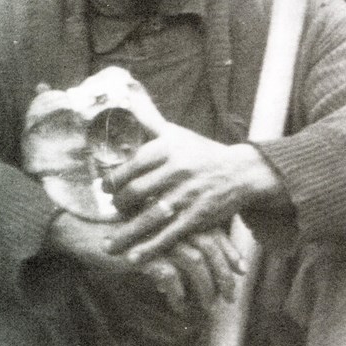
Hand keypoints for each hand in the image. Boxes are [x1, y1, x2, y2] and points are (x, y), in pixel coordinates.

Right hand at [49, 213, 243, 312]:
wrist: (80, 225)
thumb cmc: (118, 226)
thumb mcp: (151, 227)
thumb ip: (175, 233)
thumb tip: (200, 257)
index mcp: (176, 212)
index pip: (213, 231)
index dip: (230, 252)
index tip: (241, 270)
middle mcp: (171, 221)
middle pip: (211, 247)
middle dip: (224, 274)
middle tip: (230, 296)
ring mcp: (157, 236)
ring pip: (196, 263)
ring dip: (205, 288)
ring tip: (208, 307)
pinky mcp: (141, 253)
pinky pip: (168, 277)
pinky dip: (176, 293)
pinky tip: (178, 305)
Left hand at [104, 123, 283, 261]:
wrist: (240, 171)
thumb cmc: (200, 151)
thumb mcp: (175, 132)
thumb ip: (148, 116)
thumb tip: (126, 88)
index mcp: (169, 147)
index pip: (133, 163)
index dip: (113, 179)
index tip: (104, 189)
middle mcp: (178, 169)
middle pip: (137, 191)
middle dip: (118, 205)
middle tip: (111, 211)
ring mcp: (188, 194)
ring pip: (150, 216)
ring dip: (127, 233)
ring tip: (110, 245)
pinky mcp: (199, 216)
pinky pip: (170, 234)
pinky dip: (151, 248)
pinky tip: (134, 257)